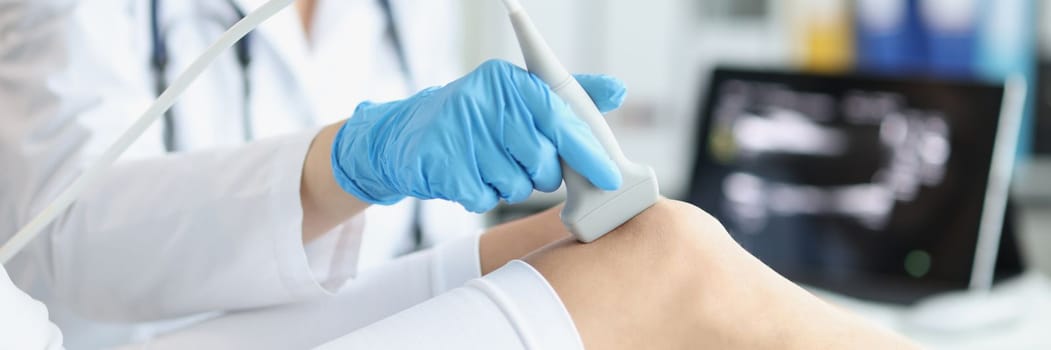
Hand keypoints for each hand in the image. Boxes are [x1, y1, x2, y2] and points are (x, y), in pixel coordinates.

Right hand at [330, 59, 625, 211]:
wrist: (408, 135)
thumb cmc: (480, 119)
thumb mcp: (520, 97)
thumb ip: (570, 95)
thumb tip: (618, 90)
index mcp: (510, 81)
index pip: (560, 119)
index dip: (588, 152)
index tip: (610, 178)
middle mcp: (485, 101)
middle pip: (541, 161)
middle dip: (540, 173)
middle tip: (521, 162)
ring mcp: (460, 133)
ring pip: (514, 185)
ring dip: (508, 185)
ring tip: (488, 164)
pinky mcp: (441, 164)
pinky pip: (483, 198)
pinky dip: (481, 195)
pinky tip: (469, 176)